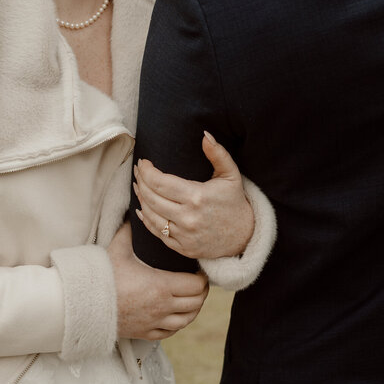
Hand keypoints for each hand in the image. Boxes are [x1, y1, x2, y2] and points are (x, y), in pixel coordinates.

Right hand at [108, 222, 207, 339]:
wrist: (82, 305)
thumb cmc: (101, 276)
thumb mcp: (118, 248)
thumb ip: (129, 230)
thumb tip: (134, 212)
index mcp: (161, 285)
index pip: (196, 285)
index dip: (202, 278)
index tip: (198, 271)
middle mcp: (162, 307)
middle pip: (196, 303)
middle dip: (201, 293)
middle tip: (198, 283)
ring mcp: (154, 322)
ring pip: (186, 321)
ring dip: (192, 310)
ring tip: (191, 299)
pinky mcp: (144, 333)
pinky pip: (170, 333)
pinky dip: (177, 324)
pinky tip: (175, 316)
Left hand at [134, 131, 254, 258]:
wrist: (245, 236)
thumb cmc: (235, 202)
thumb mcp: (231, 175)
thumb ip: (218, 153)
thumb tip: (205, 135)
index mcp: (197, 197)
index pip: (160, 182)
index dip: (147, 171)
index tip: (144, 162)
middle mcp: (188, 218)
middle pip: (151, 197)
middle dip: (141, 181)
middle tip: (138, 171)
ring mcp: (184, 235)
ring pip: (150, 215)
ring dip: (141, 199)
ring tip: (138, 186)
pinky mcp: (182, 248)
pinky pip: (157, 233)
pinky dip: (146, 219)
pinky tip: (142, 208)